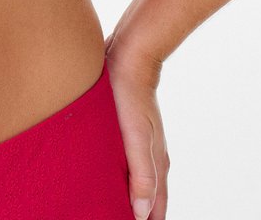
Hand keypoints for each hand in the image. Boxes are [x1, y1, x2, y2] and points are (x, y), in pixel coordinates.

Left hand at [103, 33, 170, 219]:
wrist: (129, 56)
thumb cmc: (132, 96)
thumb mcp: (137, 137)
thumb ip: (142, 175)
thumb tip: (142, 213)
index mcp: (156, 164)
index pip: (156, 208)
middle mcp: (151, 157)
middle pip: (148, 198)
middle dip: (137, 213)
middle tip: (115, 217)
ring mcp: (140, 143)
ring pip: (136, 179)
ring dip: (127, 195)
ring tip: (108, 204)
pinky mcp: (126, 129)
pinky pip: (125, 161)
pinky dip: (118, 174)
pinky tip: (104, 173)